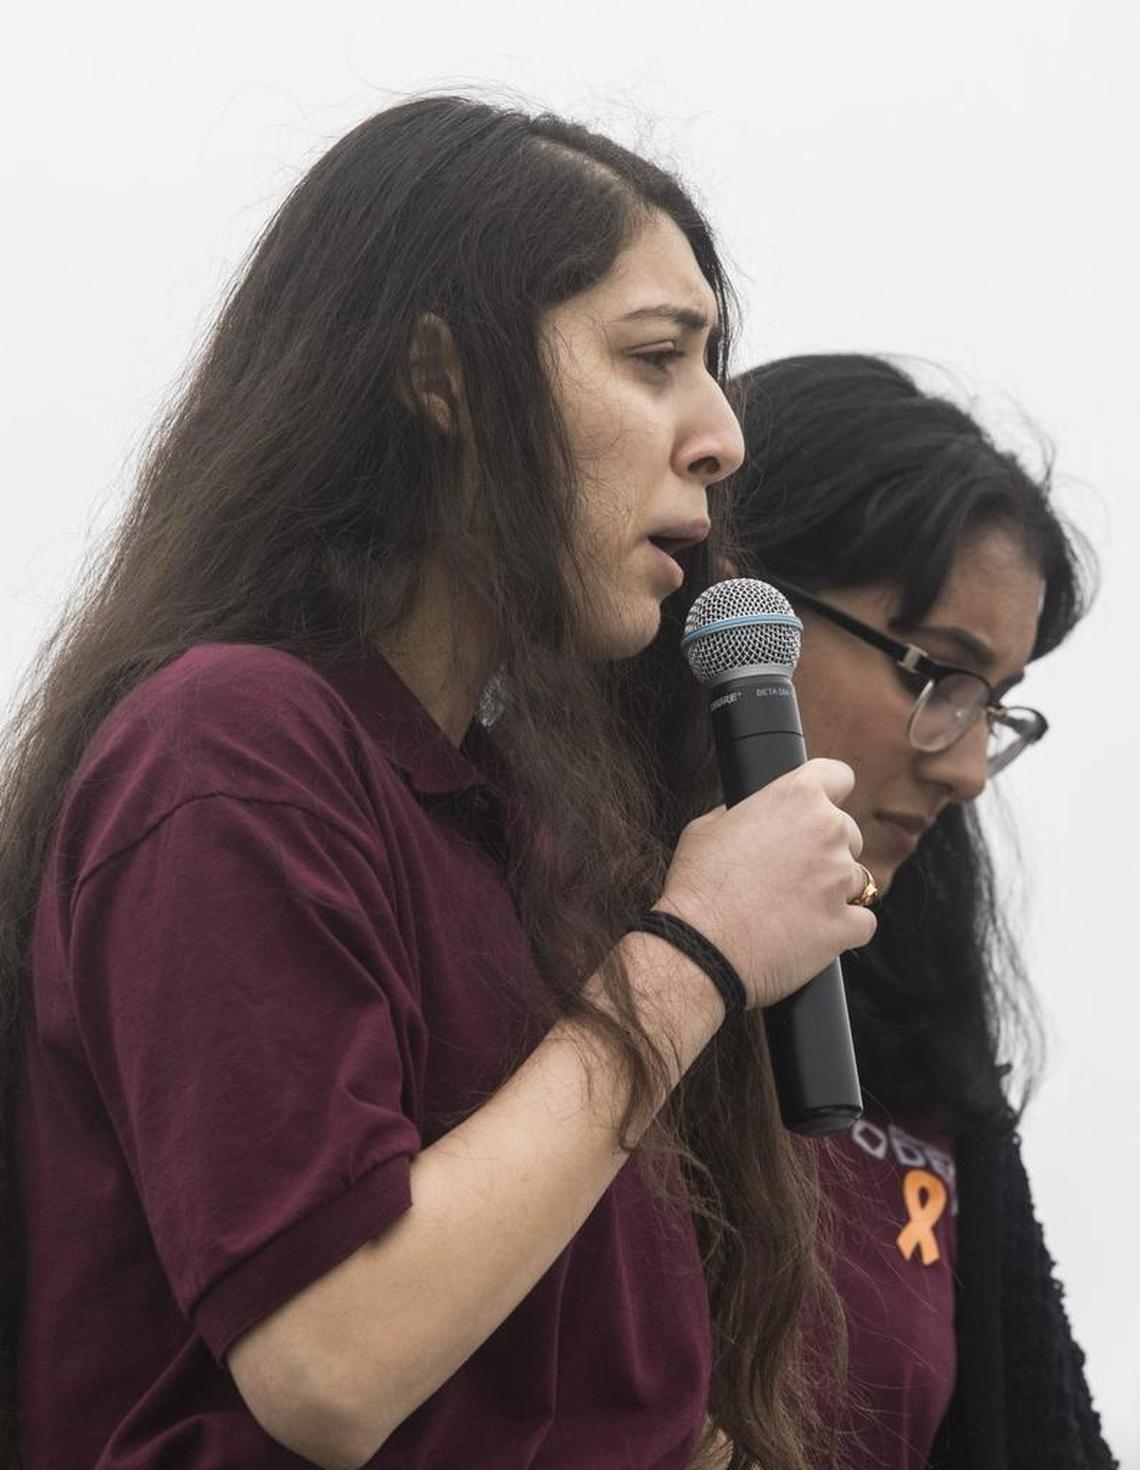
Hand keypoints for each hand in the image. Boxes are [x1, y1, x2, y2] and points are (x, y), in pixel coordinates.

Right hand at [659, 759, 874, 1009]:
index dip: (829, 791)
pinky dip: (842, 928)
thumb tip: (753, 816)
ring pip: (857, 878)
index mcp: (795, 797)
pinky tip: (810, 933)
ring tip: (794, 908)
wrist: (702, 949)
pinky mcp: (846, 924)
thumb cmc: (697, 887)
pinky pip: (862, 921)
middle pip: (849, 832)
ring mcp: (841, 879)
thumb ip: (742, 812)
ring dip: (834, 890)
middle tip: (791, 873)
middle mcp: (827, 830)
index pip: (838, 775)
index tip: (822, 806)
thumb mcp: (706, 827)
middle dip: (826, 850)